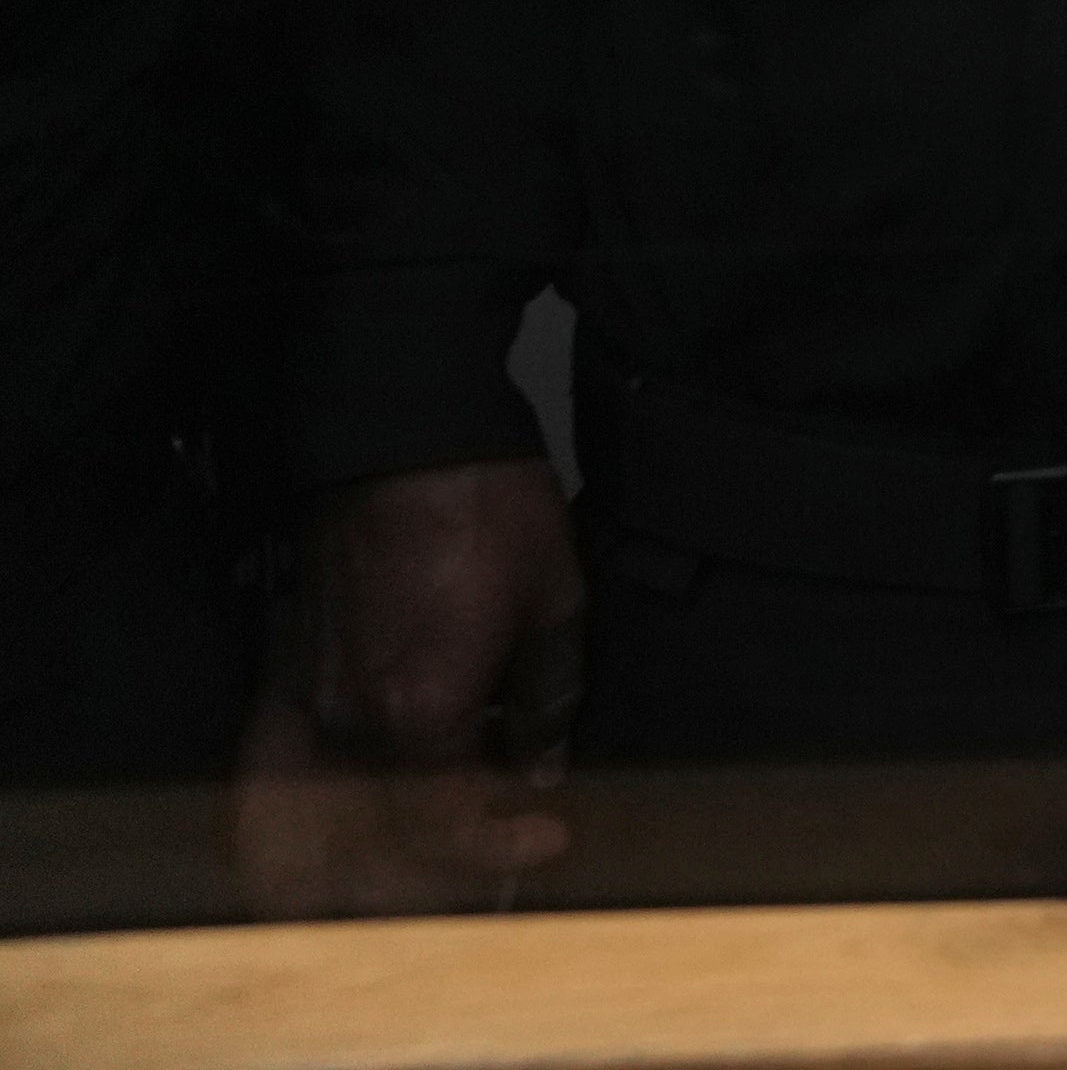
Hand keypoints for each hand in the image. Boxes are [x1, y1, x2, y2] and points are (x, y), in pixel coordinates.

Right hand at [247, 459, 583, 910]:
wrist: (401, 439)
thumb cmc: (488, 509)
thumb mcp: (554, 598)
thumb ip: (549, 696)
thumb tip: (542, 765)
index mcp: (421, 710)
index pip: (449, 822)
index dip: (502, 844)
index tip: (549, 835)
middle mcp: (349, 724)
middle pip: (376, 843)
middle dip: (437, 871)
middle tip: (496, 857)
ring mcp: (303, 704)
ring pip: (312, 825)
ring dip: (361, 864)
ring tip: (421, 865)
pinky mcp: (280, 679)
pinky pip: (269, 777)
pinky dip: (289, 823)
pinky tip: (326, 838)